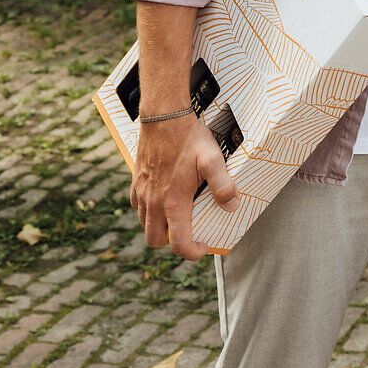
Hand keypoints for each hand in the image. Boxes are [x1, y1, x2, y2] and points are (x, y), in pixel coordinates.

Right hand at [131, 115, 238, 259]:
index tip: (204, 245)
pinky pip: (138, 208)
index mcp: (173, 202)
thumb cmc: (188, 137)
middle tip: (190, 230)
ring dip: (160, 227)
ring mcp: (142, 193)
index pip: (179, 243)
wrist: (163, 116)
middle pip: (156, 241)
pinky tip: (163, 198)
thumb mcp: (212, 158)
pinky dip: (148, 211)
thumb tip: (232, 206)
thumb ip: (223, 184)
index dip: (193, 252)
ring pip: (145, 225)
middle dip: (173, 242)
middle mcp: (153, 202)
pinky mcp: (136, 182)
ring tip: (178, 215)